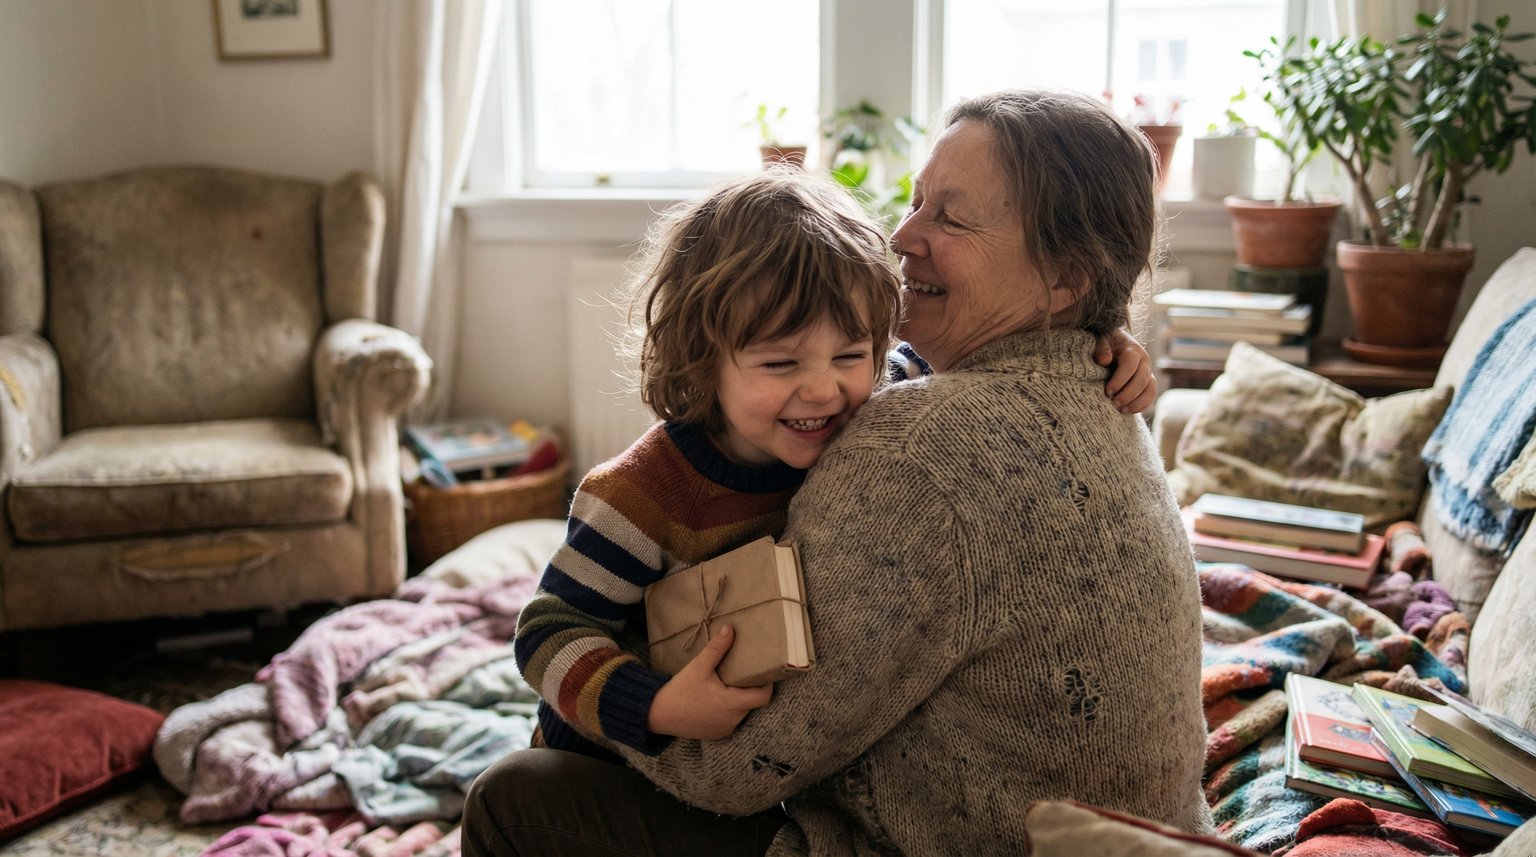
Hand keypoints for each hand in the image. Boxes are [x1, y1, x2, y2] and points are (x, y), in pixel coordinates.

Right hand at [647, 626, 772, 740]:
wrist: (657, 715)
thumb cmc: (680, 691)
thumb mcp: (699, 667)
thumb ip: (717, 648)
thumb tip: (730, 628)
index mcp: (732, 703)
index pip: (763, 697)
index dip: (767, 684)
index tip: (763, 672)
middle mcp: (732, 720)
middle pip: (752, 703)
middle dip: (749, 689)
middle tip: (743, 673)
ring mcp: (724, 729)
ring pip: (741, 712)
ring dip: (738, 700)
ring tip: (729, 684)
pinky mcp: (716, 735)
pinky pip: (729, 721)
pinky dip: (727, 711)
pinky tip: (716, 699)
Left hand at [1094, 327, 1156, 413]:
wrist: (1116, 343)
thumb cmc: (1107, 343)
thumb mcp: (1102, 340)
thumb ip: (1102, 348)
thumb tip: (1104, 361)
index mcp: (1133, 350)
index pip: (1129, 366)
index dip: (1119, 381)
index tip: (1107, 392)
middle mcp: (1144, 361)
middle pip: (1141, 380)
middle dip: (1128, 394)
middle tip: (1114, 403)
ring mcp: (1148, 372)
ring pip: (1149, 390)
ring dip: (1136, 402)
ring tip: (1121, 410)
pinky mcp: (1149, 382)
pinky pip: (1151, 396)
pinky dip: (1142, 405)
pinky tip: (1129, 411)